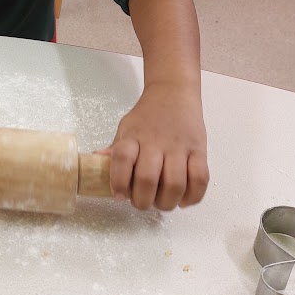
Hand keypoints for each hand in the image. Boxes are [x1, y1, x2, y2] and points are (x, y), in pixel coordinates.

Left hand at [99, 82, 208, 210]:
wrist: (173, 92)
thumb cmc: (147, 115)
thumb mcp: (126, 127)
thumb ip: (115, 149)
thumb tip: (94, 160)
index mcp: (134, 135)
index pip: (122, 158)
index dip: (118, 181)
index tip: (119, 195)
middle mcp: (156, 141)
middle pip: (147, 178)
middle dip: (143, 201)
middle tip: (142, 202)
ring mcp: (180, 146)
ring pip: (175, 184)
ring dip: (167, 202)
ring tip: (162, 203)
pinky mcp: (200, 150)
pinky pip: (200, 179)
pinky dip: (192, 196)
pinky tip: (183, 199)